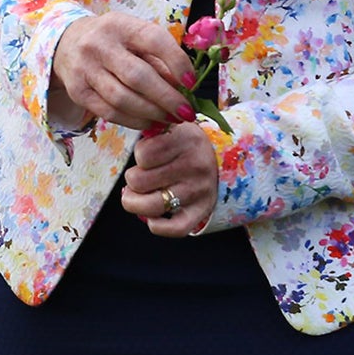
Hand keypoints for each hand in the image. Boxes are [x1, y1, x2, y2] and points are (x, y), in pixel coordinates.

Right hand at [50, 11, 194, 132]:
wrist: (67, 43)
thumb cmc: (113, 41)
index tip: (191, 83)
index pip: (153, 40)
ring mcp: (84, 68)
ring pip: (123, 98)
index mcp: (120, 24)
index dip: (177, 62)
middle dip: (167, 98)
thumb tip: (185, 90)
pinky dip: (134, 121)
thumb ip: (159, 59)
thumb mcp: (134, 37)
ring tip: (171, 120)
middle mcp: (98, 44)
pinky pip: (110, 112)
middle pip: (138, 76)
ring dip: (153, 113)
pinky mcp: (77, 91)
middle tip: (186, 113)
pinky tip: (150, 122)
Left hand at [120, 122, 217, 236]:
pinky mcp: (203, 211)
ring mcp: (199, 190)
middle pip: (139, 181)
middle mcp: (194, 165)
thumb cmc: (184, 143)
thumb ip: (151, 136)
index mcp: (184, 139)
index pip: (142, 154)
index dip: (138, 156)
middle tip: (138, 177)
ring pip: (152, 206)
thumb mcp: (172, 126)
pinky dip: (157, 226)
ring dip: (135, 203)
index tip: (145, 156)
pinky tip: (151, 217)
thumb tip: (132, 163)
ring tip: (136, 197)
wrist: (221, 157)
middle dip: (132, 180)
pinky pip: (176, 228)